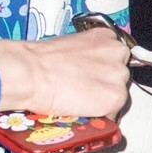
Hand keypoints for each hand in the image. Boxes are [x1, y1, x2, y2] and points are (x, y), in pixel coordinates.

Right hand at [0, 27, 131, 118]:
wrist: (32, 73)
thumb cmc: (40, 60)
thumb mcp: (69, 46)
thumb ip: (85, 55)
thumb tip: (85, 70)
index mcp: (105, 37)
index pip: (115, 56)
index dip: (102, 69)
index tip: (92, 76)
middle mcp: (117, 53)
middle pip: (119, 75)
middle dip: (104, 84)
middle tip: (84, 90)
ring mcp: (118, 76)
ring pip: (117, 93)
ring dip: (103, 99)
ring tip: (81, 100)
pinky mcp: (115, 97)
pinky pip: (113, 113)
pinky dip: (100, 115)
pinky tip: (82, 110)